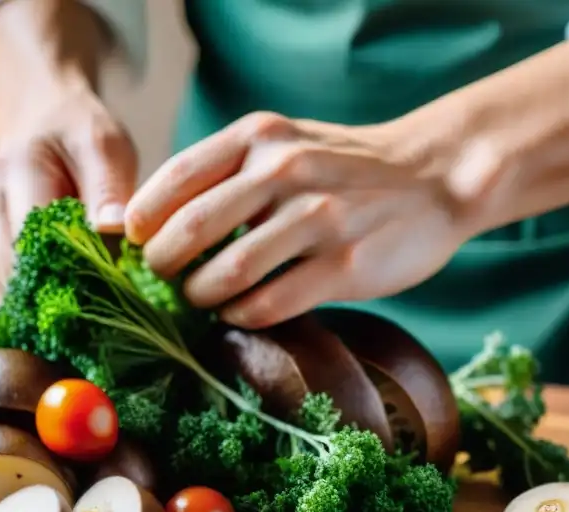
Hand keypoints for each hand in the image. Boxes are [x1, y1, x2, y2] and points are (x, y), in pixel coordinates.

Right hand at [0, 86, 137, 308]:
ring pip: (3, 288)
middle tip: (96, 301)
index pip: (33, 242)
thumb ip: (110, 188)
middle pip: (14, 272)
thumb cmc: (78, 139)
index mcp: (14, 170)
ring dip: (41, 298)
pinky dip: (27, 296)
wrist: (39, 122)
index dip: (68, 276)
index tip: (103, 293)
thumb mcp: (106, 147)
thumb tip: (113, 228)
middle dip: (56, 294)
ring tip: (75, 285)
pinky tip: (49, 281)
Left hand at [124, 112, 473, 328]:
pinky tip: (240, 312)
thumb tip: (152, 222)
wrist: (433, 177)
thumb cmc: (341, 168)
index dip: (141, 221)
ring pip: (227, 274)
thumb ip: (225, 172)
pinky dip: (241, 315)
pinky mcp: (345, 266)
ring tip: (202, 299)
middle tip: (165, 279)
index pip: (174, 178)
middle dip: (164, 266)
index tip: (134, 245)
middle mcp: (285, 171)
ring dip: (201, 296)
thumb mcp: (283, 145)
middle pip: (191, 230)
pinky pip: (268, 304)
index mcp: (259, 138)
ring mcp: (318, 219)